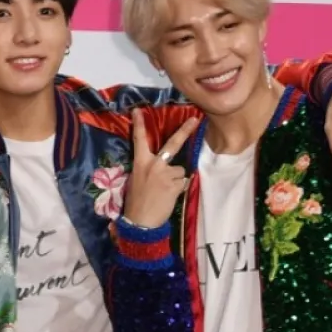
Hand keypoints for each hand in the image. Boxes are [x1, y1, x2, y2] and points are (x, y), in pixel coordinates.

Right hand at [122, 111, 196, 227]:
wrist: (140, 221)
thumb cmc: (136, 201)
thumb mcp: (136, 179)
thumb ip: (148, 168)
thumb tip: (162, 164)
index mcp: (140, 162)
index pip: (139, 140)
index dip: (139, 124)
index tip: (138, 110)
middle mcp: (154, 164)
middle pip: (172, 144)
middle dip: (185, 131)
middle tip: (195, 119)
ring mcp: (166, 174)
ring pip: (180, 171)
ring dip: (175, 180)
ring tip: (164, 192)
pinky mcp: (175, 184)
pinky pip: (183, 182)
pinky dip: (179, 189)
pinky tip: (169, 197)